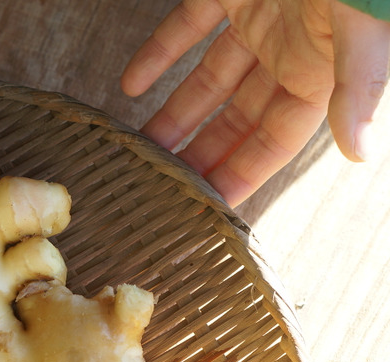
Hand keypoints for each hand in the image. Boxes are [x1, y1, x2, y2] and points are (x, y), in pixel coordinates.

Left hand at [121, 0, 389, 205]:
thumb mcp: (366, 28)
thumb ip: (360, 86)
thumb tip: (361, 153)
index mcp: (322, 72)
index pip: (275, 141)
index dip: (241, 174)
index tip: (205, 208)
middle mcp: (289, 51)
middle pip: (235, 119)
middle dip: (200, 154)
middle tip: (158, 188)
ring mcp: (259, 19)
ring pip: (208, 80)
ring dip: (173, 113)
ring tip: (136, 149)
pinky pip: (187, 27)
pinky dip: (158, 53)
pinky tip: (129, 85)